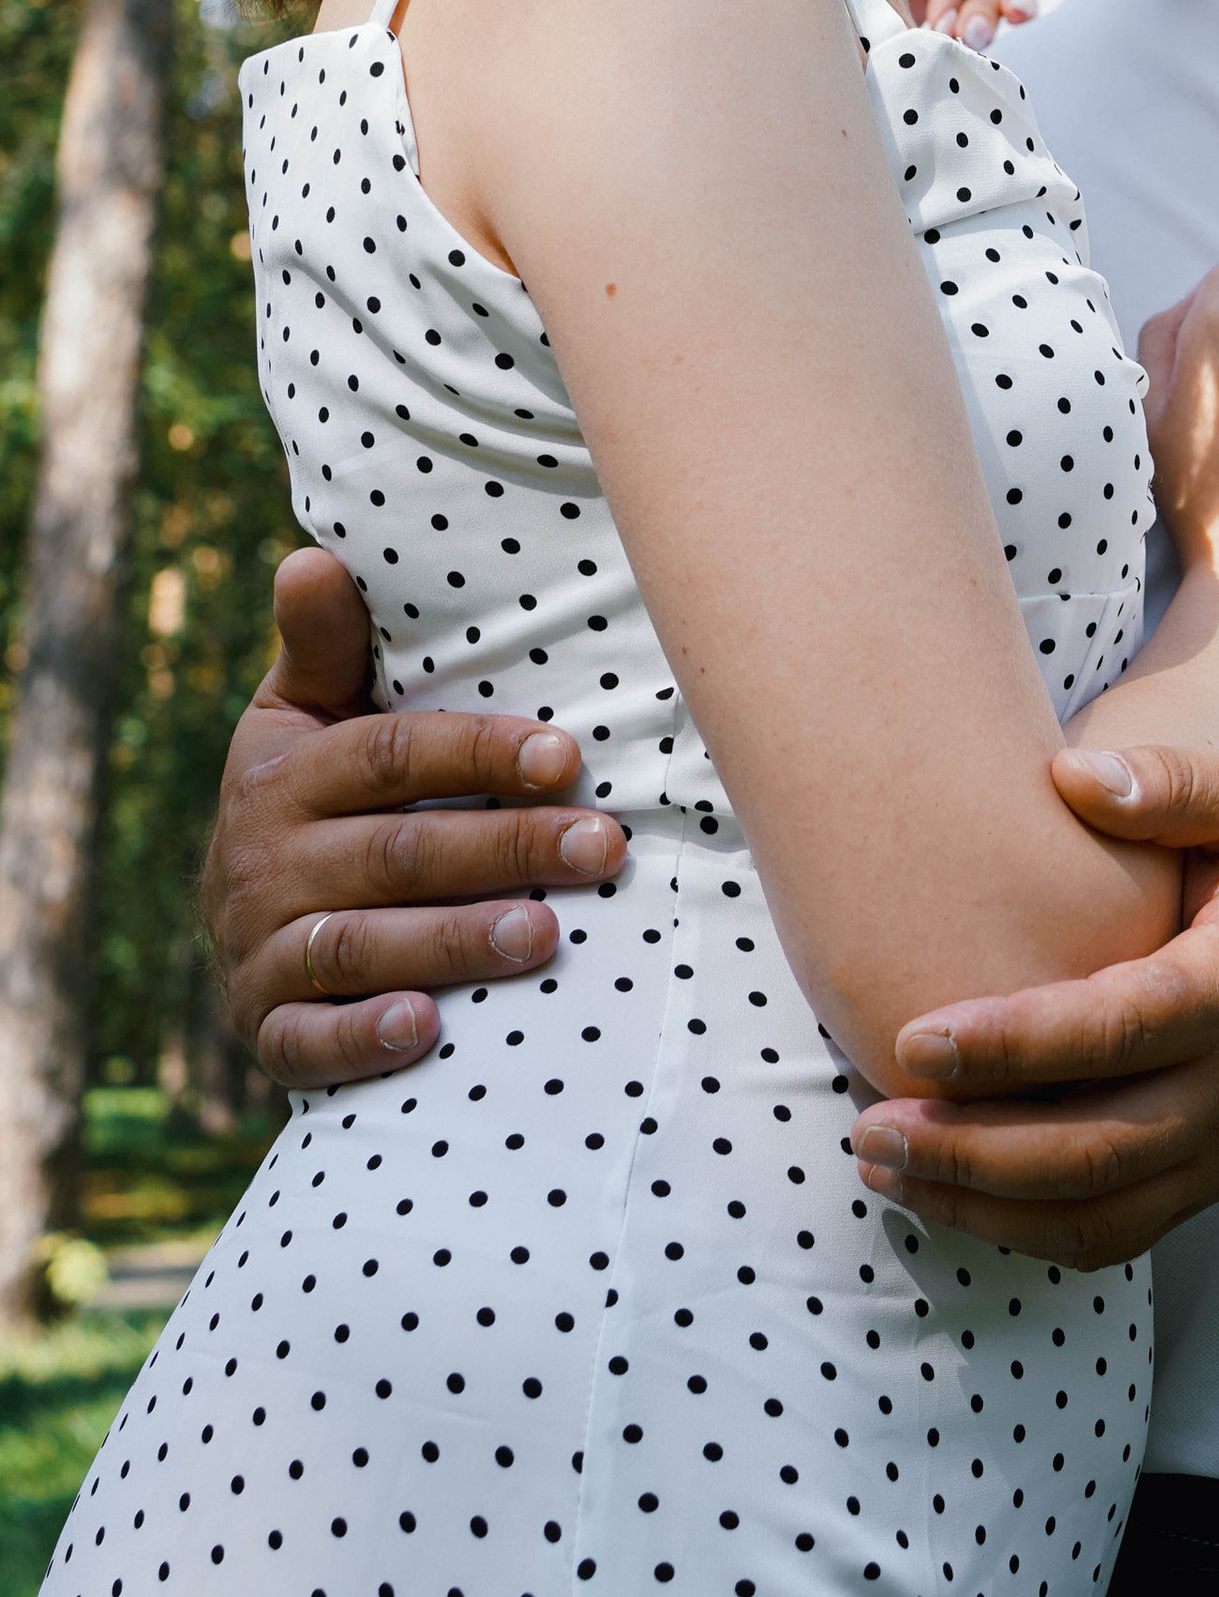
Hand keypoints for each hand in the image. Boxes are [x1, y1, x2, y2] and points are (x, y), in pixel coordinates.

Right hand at [203, 548, 628, 1088]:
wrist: (236, 923)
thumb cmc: (310, 796)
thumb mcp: (301, 716)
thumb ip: (324, 647)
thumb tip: (313, 556)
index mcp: (286, 774)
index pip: (391, 756)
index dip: (478, 755)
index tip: (567, 756)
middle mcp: (266, 861)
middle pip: (397, 852)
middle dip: (506, 848)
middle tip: (604, 847)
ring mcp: (261, 950)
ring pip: (362, 945)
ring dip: (456, 941)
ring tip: (546, 935)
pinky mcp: (263, 1030)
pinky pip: (306, 1041)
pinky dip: (362, 1037)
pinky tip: (428, 1029)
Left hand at [848, 744, 1218, 1265]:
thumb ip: (1178, 782)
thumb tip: (1068, 774)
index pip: (1120, 1029)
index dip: (1016, 1044)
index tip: (916, 1038)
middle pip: (1093, 1150)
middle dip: (969, 1151)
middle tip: (866, 1127)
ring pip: (1096, 1215)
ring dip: (980, 1207)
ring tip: (880, 1169)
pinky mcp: (1212, 1185)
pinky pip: (1114, 1237)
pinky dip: (1024, 1233)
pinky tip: (950, 1198)